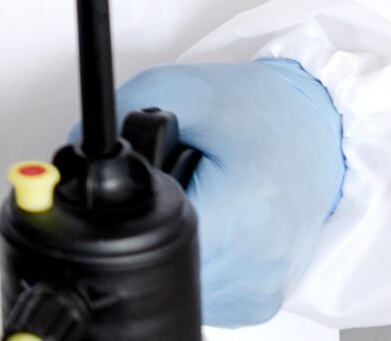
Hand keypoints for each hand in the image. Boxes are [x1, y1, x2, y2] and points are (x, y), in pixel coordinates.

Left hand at [101, 58, 344, 328]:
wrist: (319, 130)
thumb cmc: (259, 109)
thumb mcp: (180, 89)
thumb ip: (119, 116)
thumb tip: (71, 158)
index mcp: (246, 209)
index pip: (156, 236)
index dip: (130, 208)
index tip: (133, 183)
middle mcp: (258, 262)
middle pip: (160, 262)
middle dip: (145, 225)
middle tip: (167, 183)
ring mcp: (259, 290)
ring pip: (177, 281)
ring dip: (166, 244)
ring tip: (195, 197)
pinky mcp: (257, 302)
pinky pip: (200, 290)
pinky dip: (190, 256)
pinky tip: (209, 220)